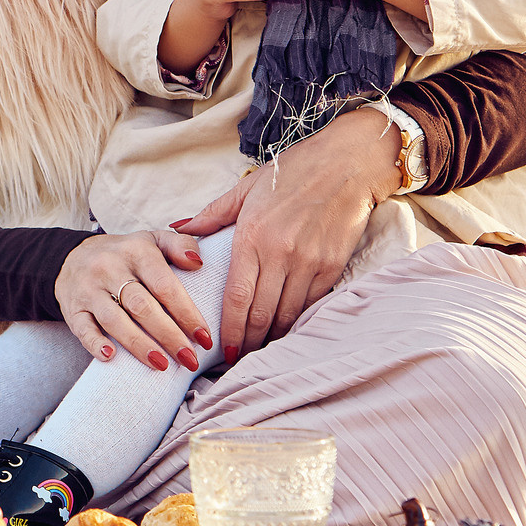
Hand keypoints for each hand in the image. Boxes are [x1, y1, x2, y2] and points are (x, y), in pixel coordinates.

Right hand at [54, 230, 214, 372]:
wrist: (72, 257)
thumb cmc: (124, 255)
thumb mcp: (152, 240)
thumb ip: (180, 245)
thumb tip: (198, 262)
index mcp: (135, 251)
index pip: (164, 285)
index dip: (186, 313)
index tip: (204, 338)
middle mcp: (109, 268)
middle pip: (141, 306)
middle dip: (168, 335)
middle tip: (190, 359)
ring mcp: (89, 289)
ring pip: (114, 320)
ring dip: (139, 345)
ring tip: (162, 365)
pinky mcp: (73, 308)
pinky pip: (82, 328)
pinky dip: (95, 343)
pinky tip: (111, 356)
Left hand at [173, 107, 400, 358]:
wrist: (346, 164)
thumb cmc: (291, 173)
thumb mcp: (244, 189)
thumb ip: (211, 216)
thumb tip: (178, 230)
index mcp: (253, 237)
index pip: (236, 297)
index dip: (228, 330)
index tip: (222, 351)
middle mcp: (281, 254)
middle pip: (260, 314)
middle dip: (247, 343)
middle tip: (236, 361)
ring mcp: (310, 263)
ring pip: (287, 315)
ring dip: (271, 338)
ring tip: (258, 352)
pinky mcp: (333, 266)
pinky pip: (311, 304)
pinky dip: (296, 321)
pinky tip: (286, 331)